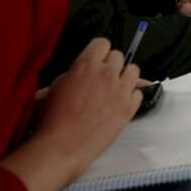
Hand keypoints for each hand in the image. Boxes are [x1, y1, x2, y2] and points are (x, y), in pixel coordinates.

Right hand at [30, 38, 141, 178]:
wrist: (62, 147)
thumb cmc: (52, 118)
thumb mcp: (57, 85)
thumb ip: (76, 72)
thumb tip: (86, 69)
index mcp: (86, 64)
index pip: (103, 43)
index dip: (99, 52)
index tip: (96, 61)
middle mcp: (107, 73)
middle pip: (119, 56)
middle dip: (111, 65)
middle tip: (102, 79)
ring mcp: (121, 90)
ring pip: (134, 71)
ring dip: (125, 77)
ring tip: (114, 89)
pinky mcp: (130, 107)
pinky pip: (139, 92)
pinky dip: (131, 96)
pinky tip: (120, 104)